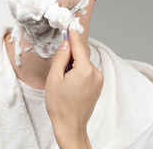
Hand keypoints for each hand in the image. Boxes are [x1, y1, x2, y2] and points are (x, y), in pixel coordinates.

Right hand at [45, 30, 103, 148]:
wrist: (70, 126)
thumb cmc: (60, 105)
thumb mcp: (54, 78)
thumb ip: (61, 57)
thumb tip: (66, 43)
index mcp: (85, 70)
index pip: (78, 46)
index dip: (72, 35)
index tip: (70, 26)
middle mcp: (96, 73)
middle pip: (81, 55)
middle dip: (70, 54)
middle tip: (59, 65)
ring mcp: (99, 80)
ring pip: (84, 63)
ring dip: (74, 64)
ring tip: (64, 78)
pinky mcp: (98, 85)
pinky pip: (88, 71)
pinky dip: (79, 70)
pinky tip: (70, 81)